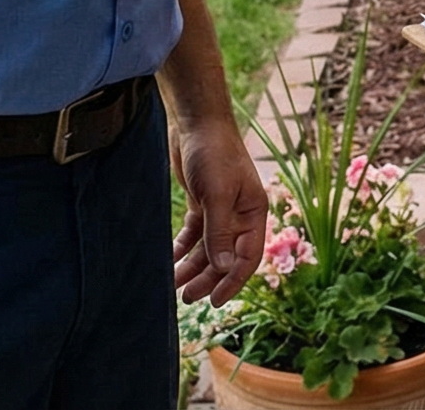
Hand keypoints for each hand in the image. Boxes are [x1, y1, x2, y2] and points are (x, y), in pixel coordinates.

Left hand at [172, 112, 266, 304]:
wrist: (196, 122)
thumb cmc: (213, 153)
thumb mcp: (217, 194)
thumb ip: (220, 231)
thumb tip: (224, 268)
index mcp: (254, 213)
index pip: (248, 257)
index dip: (232, 281)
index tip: (215, 302)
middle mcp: (240, 215)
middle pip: (226, 257)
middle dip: (208, 278)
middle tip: (187, 298)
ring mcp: (221, 209)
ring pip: (208, 248)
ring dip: (192, 267)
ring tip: (174, 284)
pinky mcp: (203, 202)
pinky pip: (194, 234)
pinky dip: (183, 248)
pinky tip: (170, 259)